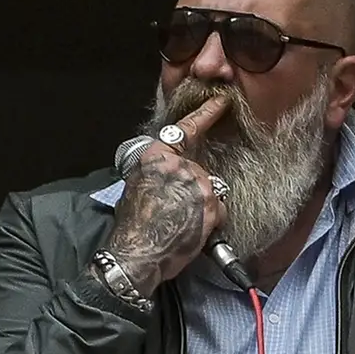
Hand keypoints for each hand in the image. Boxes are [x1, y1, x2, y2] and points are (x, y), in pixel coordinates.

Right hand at [101, 94, 227, 295]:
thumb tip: (168, 174)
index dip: (206, 114)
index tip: (222, 101)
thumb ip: (157, 171)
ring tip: (181, 224)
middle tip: (176, 211)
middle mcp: (180, 165)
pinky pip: (219, 210)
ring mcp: (198, 184)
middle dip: (192, 190)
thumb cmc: (132, 225)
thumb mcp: (137, 185)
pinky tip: (193, 231)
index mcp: (158, 156)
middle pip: (199, 171)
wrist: (137, 252)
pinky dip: (211, 221)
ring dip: (201, 206)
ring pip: (210, 191)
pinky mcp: (211, 205)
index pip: (186, 129)